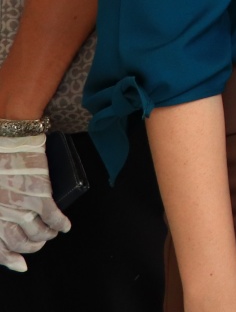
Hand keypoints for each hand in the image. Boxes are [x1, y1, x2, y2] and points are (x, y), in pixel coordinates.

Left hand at [0, 133, 71, 270]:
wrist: (8, 137)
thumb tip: (10, 219)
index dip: (9, 260)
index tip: (20, 264)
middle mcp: (2, 214)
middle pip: (19, 243)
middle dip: (32, 246)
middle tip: (39, 242)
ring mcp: (21, 206)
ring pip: (38, 233)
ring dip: (47, 236)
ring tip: (52, 232)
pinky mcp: (40, 195)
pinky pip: (53, 218)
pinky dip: (60, 224)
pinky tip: (64, 226)